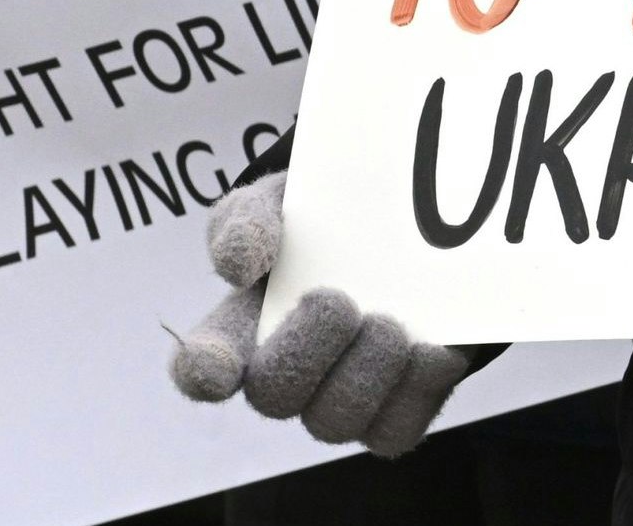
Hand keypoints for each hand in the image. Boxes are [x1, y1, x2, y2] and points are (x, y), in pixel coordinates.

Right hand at [168, 172, 474, 457]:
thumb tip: (239, 263)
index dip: (204, 374)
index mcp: (239, 329)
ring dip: (364, 372)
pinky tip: (431, 349)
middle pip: (273, 397)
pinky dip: (416, 390)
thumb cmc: (324, 222)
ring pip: (334, 422)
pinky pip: (395, 431)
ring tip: (390, 325)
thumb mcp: (282, 202)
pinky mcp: (392, 414)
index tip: (217, 363)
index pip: (200, 369)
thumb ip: (248, 221)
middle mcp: (281, 376)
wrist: (416, 231)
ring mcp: (336, 402)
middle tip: (340, 302)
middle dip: (306, 352)